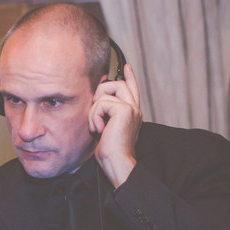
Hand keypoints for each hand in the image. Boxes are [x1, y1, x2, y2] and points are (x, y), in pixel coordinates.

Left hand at [89, 63, 142, 187]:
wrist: (116, 162)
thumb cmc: (109, 152)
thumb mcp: (104, 128)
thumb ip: (104, 113)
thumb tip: (97, 97)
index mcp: (131, 112)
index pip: (132, 89)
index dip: (129, 76)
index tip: (126, 66)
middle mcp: (134, 108)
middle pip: (118, 83)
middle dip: (101, 91)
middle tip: (96, 112)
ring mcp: (131, 108)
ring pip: (108, 90)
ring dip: (95, 108)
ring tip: (97, 126)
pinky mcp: (125, 110)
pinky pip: (101, 103)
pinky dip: (94, 116)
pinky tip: (98, 129)